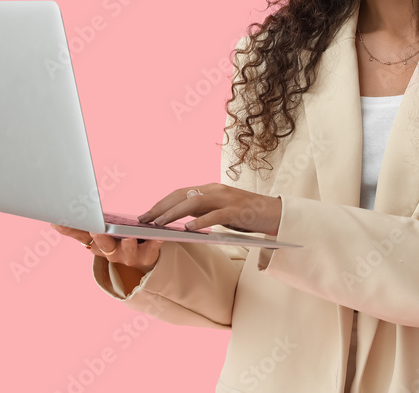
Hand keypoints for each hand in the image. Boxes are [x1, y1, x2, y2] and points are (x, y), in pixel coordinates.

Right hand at [49, 224, 162, 276]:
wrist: (141, 260)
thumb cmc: (115, 243)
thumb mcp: (96, 237)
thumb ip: (77, 230)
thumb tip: (53, 222)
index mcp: (97, 246)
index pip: (83, 237)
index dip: (73, 230)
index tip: (63, 221)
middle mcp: (111, 253)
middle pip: (104, 246)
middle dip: (100, 239)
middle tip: (97, 231)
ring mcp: (130, 256)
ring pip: (128, 250)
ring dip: (127, 244)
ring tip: (129, 237)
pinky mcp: (148, 255)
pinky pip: (152, 249)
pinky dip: (155, 242)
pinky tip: (157, 236)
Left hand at [138, 183, 281, 236]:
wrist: (275, 213)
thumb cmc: (246, 215)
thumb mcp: (220, 210)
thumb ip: (203, 211)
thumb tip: (180, 220)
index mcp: (210, 189)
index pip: (179, 193)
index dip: (161, 203)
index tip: (146, 214)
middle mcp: (215, 190)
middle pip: (181, 195)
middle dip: (160, 207)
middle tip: (144, 220)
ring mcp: (226, 199)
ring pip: (193, 202)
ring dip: (174, 213)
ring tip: (159, 224)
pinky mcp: (236, 211)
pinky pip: (214, 215)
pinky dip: (200, 221)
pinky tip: (188, 229)